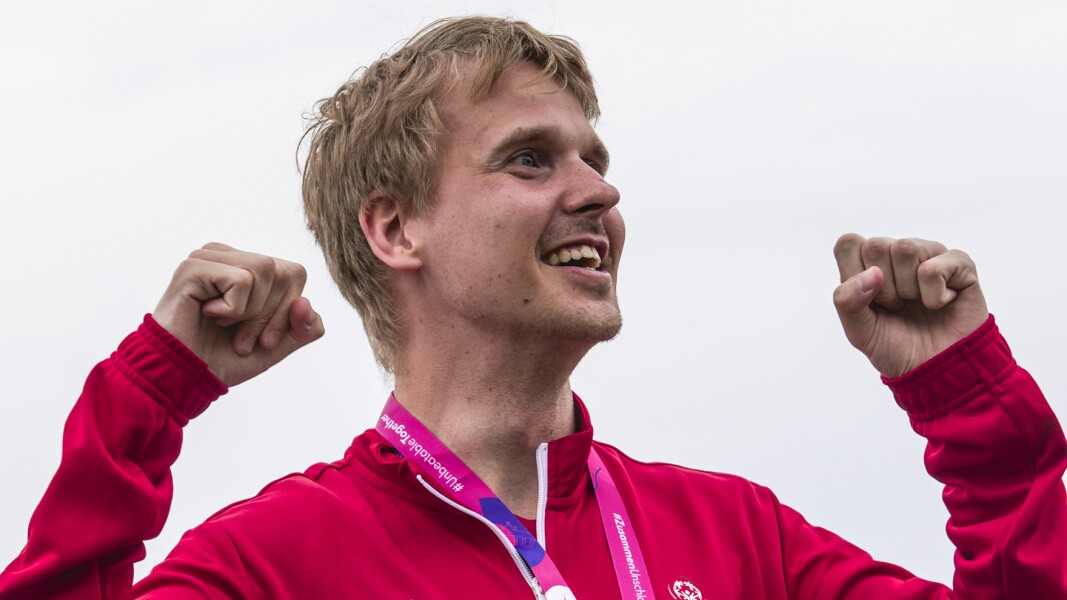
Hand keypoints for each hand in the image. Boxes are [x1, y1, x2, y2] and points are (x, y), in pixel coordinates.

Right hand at [152, 243, 324, 386]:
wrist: (183, 377)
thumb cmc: (223, 358)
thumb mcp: (277, 345)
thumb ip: (304, 327)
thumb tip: (306, 303)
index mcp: (248, 267)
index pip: (294, 272)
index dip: (288, 311)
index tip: (264, 340)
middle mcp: (230, 256)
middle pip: (284, 271)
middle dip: (271, 316)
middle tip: (243, 340)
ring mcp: (210, 257)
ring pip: (266, 270)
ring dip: (252, 313)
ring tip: (227, 327)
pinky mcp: (194, 267)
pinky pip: (242, 280)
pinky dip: (233, 309)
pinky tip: (208, 315)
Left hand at [832, 234, 988, 377]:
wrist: (936, 370)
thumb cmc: (895, 346)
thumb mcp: (858, 330)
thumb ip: (847, 301)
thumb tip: (872, 273)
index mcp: (869, 263)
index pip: (848, 243)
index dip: (853, 273)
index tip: (868, 300)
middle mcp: (898, 253)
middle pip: (876, 245)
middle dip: (883, 287)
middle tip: (896, 306)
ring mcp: (930, 254)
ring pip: (905, 248)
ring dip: (908, 288)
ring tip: (917, 303)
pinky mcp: (960, 263)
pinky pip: (933, 268)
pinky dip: (934, 296)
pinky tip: (941, 304)